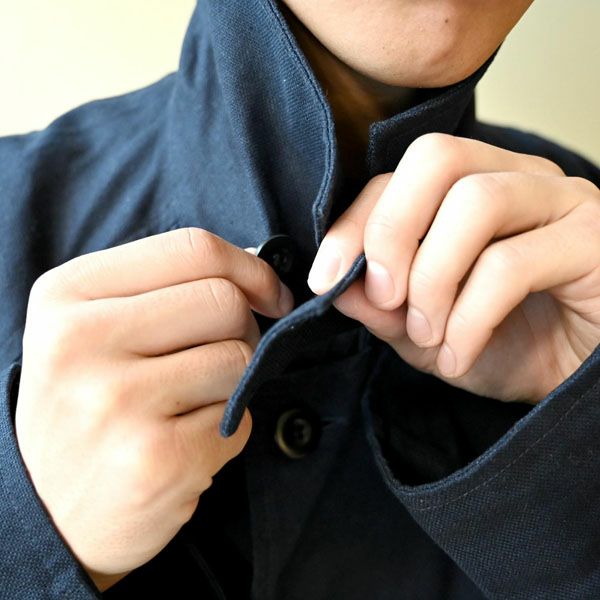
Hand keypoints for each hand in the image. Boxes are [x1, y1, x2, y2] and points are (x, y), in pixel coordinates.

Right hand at [15, 228, 293, 590]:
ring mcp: (117, 401)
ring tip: (188, 406)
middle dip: (244, 331)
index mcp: (67, 295)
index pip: (193, 249)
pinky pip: (240, 417)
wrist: (51, 512)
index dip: (251, 268)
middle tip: (218, 359)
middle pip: (225, 301)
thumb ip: (164, 288)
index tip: (270, 296)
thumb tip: (252, 266)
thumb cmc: (85, 407)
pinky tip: (185, 443)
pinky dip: (229, 429)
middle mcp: (82, 341)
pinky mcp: (156, 457)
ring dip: (234, 385)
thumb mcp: (92, 328)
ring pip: (240, 358)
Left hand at [307, 133, 599, 403]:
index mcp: (474, 187)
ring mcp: (562, 201)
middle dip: (390, 231)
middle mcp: (518, 178)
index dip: (354, 223)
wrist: (576, 381)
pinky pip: (511, 264)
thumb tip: (334, 282)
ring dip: (432, 279)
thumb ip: (380, 306)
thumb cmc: (508, 346)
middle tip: (384, 297)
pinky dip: (469, 318)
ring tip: (427, 334)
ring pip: (474, 203)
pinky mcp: (594, 238)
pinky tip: (458, 355)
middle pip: (436, 158)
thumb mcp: (425, 332)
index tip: (325, 278)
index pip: (399, 175)